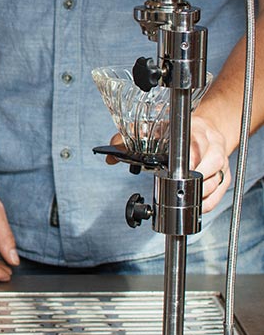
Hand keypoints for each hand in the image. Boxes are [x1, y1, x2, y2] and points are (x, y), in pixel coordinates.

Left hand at [108, 118, 230, 212]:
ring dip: (201, 192)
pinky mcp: (226, 173)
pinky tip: (196, 205)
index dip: (191, 157)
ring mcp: (221, 159)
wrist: (201, 129)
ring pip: (217, 179)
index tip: (183, 169)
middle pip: (212, 162)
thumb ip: (128, 140)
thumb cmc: (174, 131)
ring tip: (185, 197)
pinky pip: (220, 191)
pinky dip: (208, 201)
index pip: (197, 142)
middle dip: (196, 178)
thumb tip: (109, 156)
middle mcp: (211, 143)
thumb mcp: (152, 129)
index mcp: (193, 129)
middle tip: (180, 187)